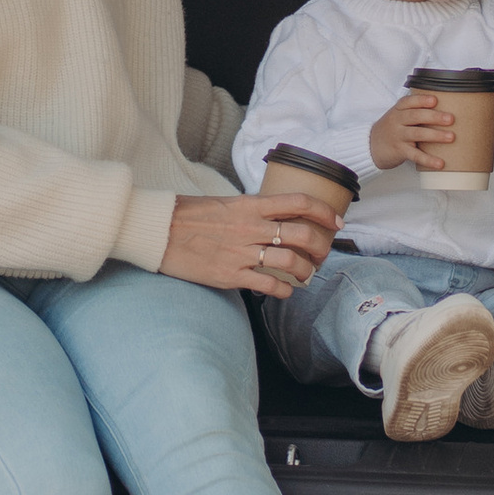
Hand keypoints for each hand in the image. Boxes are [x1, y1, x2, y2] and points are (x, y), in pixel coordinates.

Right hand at [160, 190, 337, 294]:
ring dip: (306, 271)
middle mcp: (251, 227)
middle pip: (302, 234)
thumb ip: (250, 210)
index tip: (335, 221)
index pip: (298, 202)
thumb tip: (270, 217)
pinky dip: (285, 291)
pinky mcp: (231, 275)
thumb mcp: (224, 203)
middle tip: (323, 253)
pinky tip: (286, 291)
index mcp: (250, 205)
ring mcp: (242, 252)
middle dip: (321, 246)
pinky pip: (269, 285)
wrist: (158, 231)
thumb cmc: (188, 215)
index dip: (323, 211)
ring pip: (291, 262)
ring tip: (307, 275)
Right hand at [370, 93, 458, 172]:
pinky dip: (428, 159)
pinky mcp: (400, 151)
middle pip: (415, 116)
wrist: (370, 146)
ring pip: (417, 134)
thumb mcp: (398, 116)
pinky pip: (415, 155)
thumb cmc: (391, 129)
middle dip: (434, 117)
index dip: (422, 100)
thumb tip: (445, 108)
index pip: (409, 101)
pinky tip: (440, 163)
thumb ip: (415, 111)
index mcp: (398, 110)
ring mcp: (398, 136)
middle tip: (450, 119)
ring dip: (435, 135)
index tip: (435, 100)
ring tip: (451, 137)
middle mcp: (397, 121)